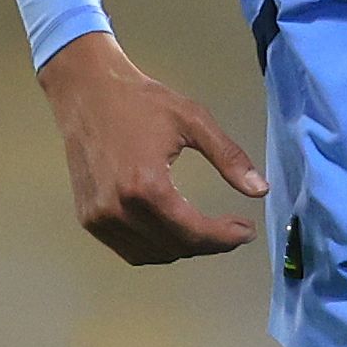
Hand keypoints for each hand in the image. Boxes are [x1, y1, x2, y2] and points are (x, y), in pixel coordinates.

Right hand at [38, 32, 264, 264]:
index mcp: (146, 186)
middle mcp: (119, 210)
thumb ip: (229, 157)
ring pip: (154, 255)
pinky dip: (156, 247)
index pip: (194, 232)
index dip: (226, 238)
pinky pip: (130, 249)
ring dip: (184, 247)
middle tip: (232, 229)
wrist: (85, 91)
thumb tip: (261, 190)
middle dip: (211, 243)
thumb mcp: (192, 120)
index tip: (247, 231)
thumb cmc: (140, 101)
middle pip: (177, 247)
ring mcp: (99, 218)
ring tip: (204, 229)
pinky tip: (173, 229)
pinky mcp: (88, 219)